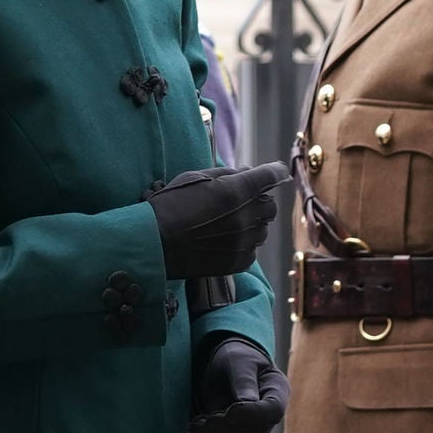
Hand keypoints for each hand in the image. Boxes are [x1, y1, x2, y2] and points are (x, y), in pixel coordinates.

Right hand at [148, 162, 290, 279]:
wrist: (154, 243)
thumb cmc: (170, 205)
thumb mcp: (194, 178)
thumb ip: (225, 174)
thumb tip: (246, 171)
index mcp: (236, 191)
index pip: (271, 176)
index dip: (275, 171)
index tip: (277, 171)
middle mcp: (246, 217)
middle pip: (271, 206)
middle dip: (260, 200)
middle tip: (242, 201)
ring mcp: (244, 241)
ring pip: (263, 229)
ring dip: (252, 223)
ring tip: (228, 224)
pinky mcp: (239, 261)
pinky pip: (252, 250)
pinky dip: (244, 244)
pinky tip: (224, 241)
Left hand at [183, 331, 286, 432]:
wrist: (223, 364)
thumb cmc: (235, 356)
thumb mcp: (239, 362)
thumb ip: (244, 382)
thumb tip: (246, 405)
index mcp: (276, 391)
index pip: (273, 411)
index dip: (252, 415)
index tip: (230, 411)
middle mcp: (268, 415)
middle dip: (226, 430)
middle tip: (202, 421)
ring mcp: (252, 428)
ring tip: (194, 427)